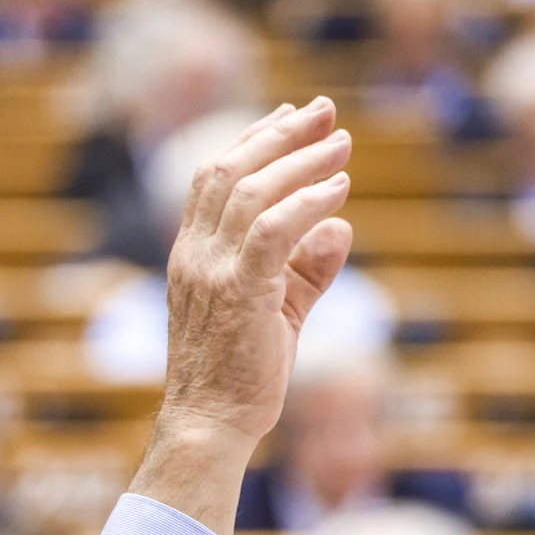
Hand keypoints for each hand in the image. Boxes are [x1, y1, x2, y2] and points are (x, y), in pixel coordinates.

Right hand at [159, 98, 354, 449]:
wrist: (211, 424)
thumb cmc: (241, 375)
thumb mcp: (280, 310)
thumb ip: (308, 267)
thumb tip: (342, 224)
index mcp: (191, 254)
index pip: (212, 178)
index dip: (252, 139)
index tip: (291, 115)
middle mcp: (194, 255)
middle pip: (230, 170)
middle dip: (281, 133)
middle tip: (325, 111)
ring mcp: (211, 272)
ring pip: (251, 192)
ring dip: (301, 161)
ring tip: (341, 144)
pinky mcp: (239, 293)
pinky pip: (272, 232)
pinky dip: (307, 203)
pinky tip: (338, 190)